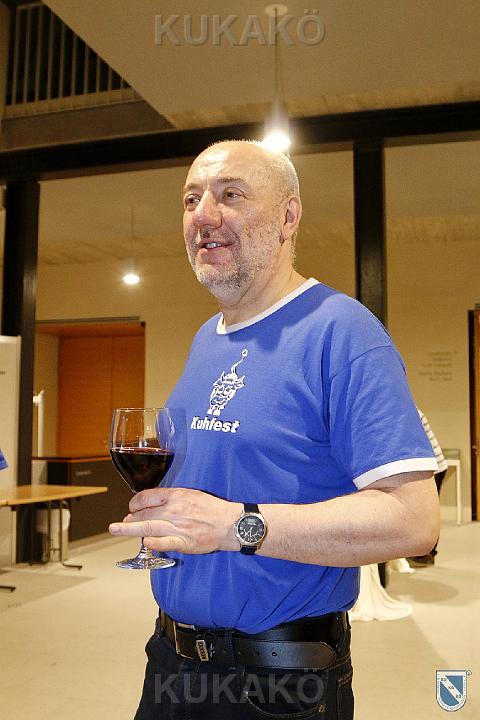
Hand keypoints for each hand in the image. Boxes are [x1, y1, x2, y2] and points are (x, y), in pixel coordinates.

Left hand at [109, 487, 240, 554]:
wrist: (229, 523)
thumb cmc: (212, 508)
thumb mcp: (191, 493)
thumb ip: (172, 497)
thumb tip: (154, 502)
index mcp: (176, 496)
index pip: (148, 497)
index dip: (135, 502)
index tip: (132, 507)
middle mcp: (174, 510)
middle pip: (144, 514)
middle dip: (130, 518)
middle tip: (123, 522)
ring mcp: (178, 527)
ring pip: (148, 527)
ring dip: (130, 529)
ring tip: (117, 529)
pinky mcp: (184, 542)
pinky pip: (164, 543)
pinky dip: (152, 543)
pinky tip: (143, 542)